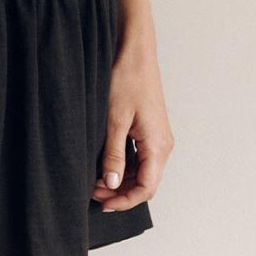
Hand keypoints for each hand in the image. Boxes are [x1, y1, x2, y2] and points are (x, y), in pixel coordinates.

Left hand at [94, 41, 174, 211]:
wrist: (134, 52)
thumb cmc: (126, 80)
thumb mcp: (115, 120)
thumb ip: (114, 155)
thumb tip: (113, 185)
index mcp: (158, 145)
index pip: (146, 188)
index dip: (125, 200)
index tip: (103, 203)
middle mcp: (162, 144)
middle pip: (145, 182)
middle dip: (120, 192)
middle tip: (93, 192)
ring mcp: (157, 137)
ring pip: (142, 171)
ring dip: (121, 179)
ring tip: (95, 181)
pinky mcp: (149, 129)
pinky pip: (140, 157)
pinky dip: (124, 165)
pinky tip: (105, 165)